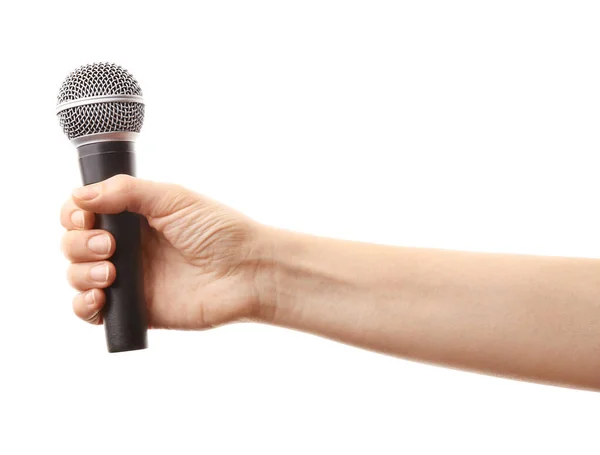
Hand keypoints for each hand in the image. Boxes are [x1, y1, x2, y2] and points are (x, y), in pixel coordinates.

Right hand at [60, 175, 270, 329]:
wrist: (247, 271)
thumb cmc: (219, 231)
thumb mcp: (173, 198)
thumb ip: (126, 192)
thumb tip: (80, 195)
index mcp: (134, 218)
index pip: (84, 213)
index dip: (74, 215)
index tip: (84, 217)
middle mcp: (128, 247)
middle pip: (74, 244)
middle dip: (79, 243)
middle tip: (108, 245)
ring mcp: (130, 279)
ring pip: (78, 276)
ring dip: (81, 272)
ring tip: (111, 273)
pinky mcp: (135, 309)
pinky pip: (92, 312)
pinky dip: (84, 306)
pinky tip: (101, 297)